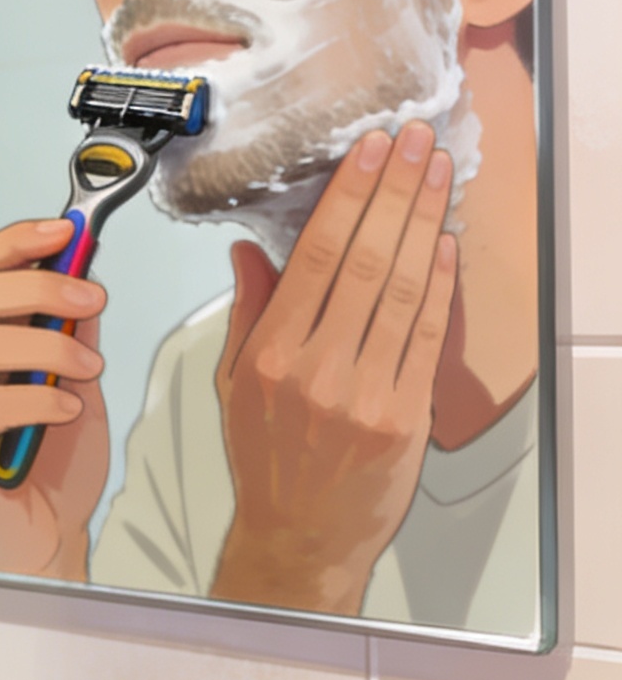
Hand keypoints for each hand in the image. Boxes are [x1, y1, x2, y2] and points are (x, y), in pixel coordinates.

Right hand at [0, 218, 111, 579]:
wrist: (40, 538)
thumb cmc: (45, 460)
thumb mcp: (68, 374)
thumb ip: (65, 324)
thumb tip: (78, 263)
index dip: (13, 243)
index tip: (65, 233)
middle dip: (39, 287)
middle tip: (91, 299)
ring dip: (47, 347)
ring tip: (89, 370)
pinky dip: (38, 399)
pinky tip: (66, 407)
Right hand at [210, 122, 458, 613]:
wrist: (301, 536)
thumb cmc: (268, 460)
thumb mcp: (234, 383)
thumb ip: (250, 312)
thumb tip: (252, 252)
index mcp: (270, 355)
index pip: (315, 255)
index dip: (349, 196)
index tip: (369, 152)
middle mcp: (315, 370)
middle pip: (364, 261)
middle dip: (394, 193)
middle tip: (415, 144)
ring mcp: (363, 394)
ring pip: (402, 290)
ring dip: (425, 224)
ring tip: (438, 176)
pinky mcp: (404, 416)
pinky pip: (426, 336)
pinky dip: (440, 285)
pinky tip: (444, 245)